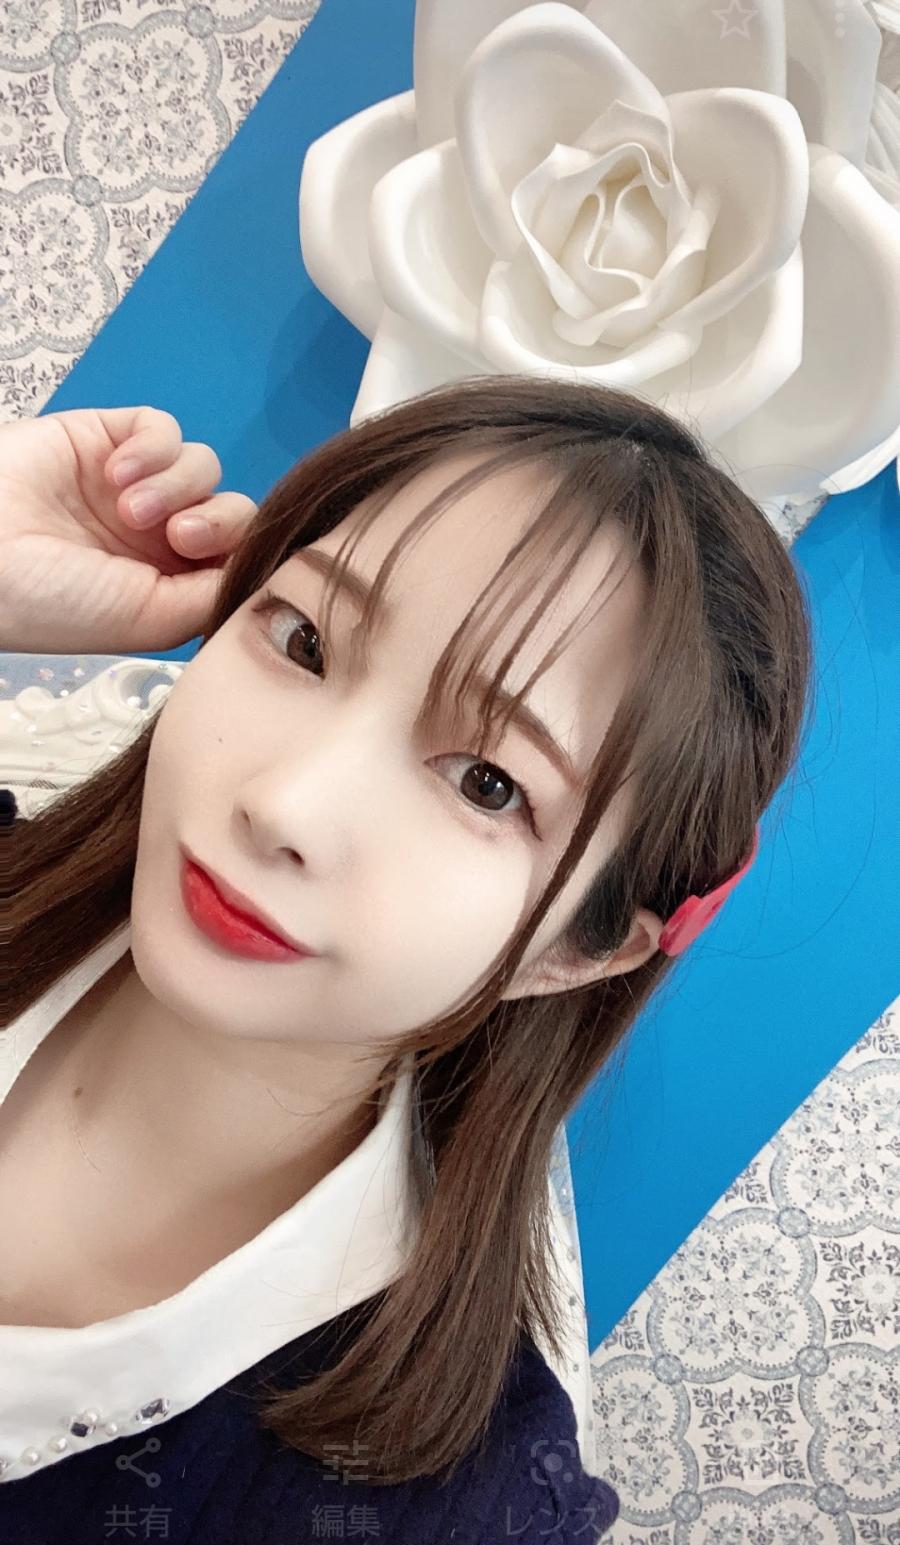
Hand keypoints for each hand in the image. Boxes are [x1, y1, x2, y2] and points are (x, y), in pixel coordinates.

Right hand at [0, 406, 258, 654]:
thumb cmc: (50, 602)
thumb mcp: (150, 620)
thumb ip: (214, 594)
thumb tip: (265, 568)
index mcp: (169, 584)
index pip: (238, 555)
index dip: (241, 552)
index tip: (210, 563)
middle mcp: (156, 537)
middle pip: (231, 509)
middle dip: (215, 520)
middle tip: (177, 536)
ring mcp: (133, 487)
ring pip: (202, 466)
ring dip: (176, 485)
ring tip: (128, 508)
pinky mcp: (106, 439)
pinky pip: (164, 428)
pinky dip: (153, 448)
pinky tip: (117, 473)